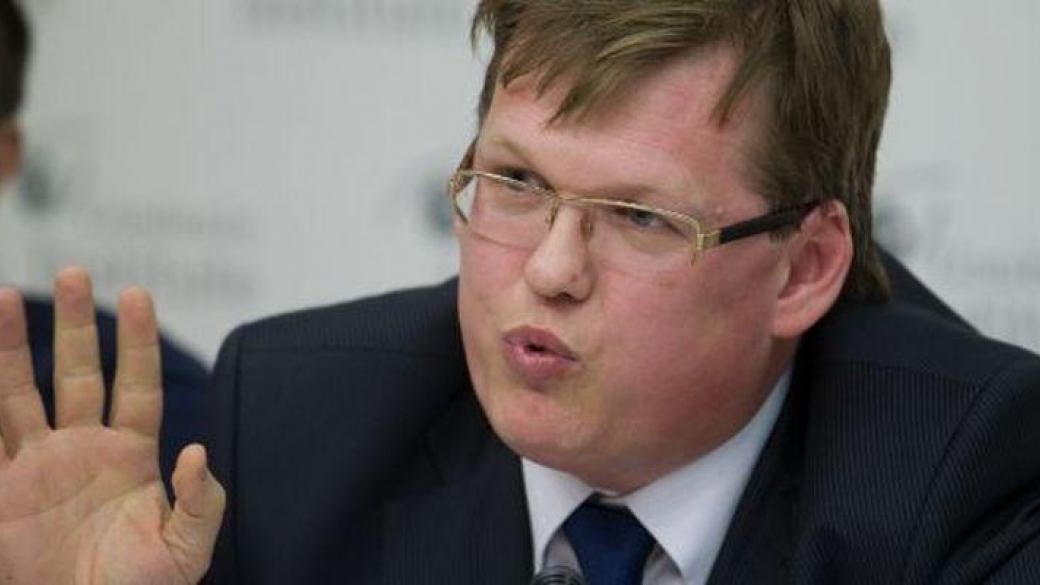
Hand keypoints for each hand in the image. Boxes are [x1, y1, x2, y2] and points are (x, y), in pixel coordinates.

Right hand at [0, 268, 223, 583]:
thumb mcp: (186, 551)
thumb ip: (202, 502)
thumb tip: (197, 450)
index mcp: (131, 455)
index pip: (136, 384)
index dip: (137, 341)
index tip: (137, 293)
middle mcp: (83, 450)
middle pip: (78, 374)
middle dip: (77, 325)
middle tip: (73, 271)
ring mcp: (37, 468)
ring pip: (19, 394)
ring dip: (12, 347)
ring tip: (5, 296)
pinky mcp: (0, 494)